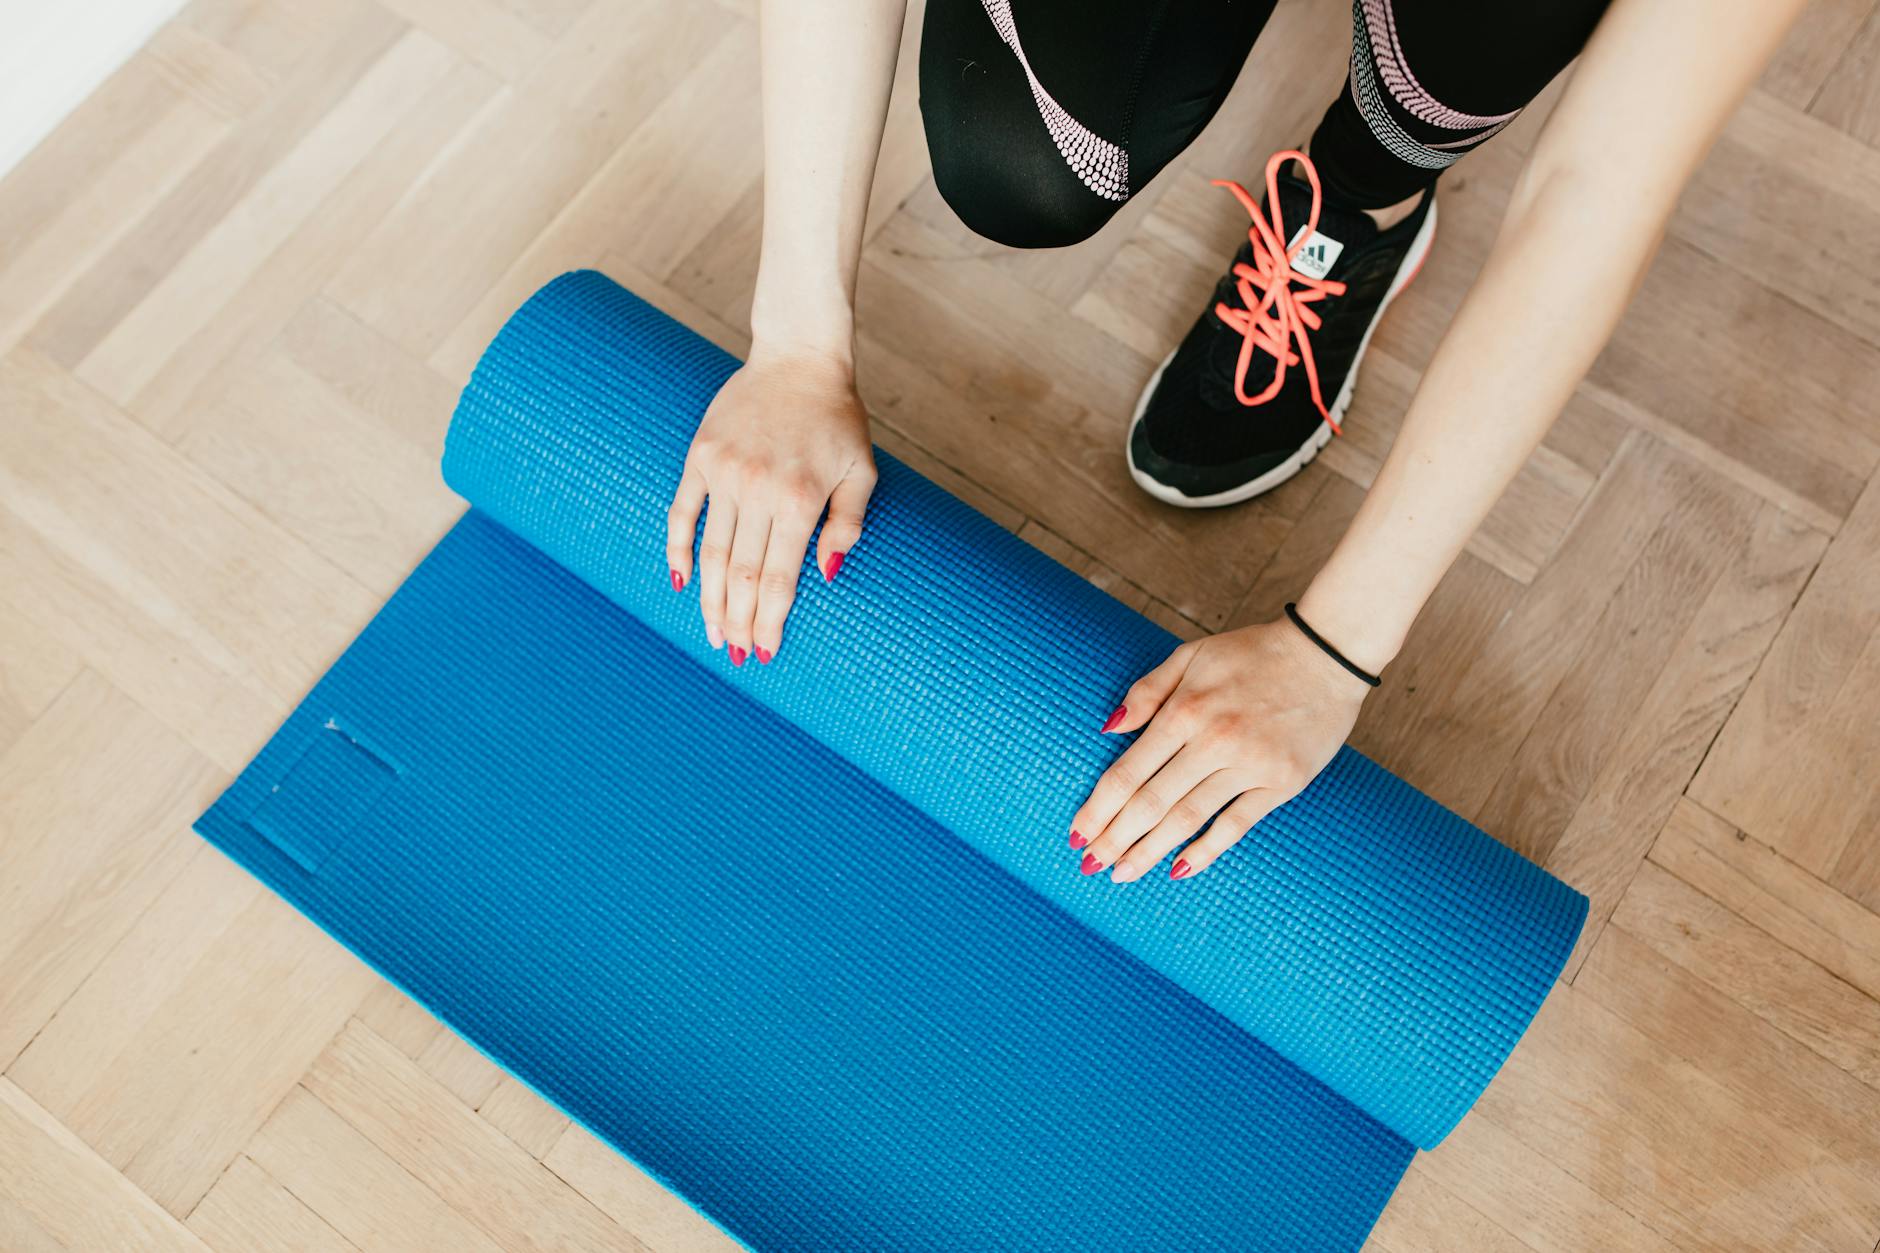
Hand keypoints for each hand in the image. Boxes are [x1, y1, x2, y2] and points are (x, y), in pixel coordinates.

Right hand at [666, 350, 875, 664]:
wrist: (798, 358)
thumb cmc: (837, 419)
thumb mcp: (861, 471)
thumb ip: (848, 524)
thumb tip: (827, 575)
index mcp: (800, 499)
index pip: (779, 578)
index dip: (771, 620)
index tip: (767, 652)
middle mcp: (758, 490)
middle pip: (743, 574)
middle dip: (740, 621)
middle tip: (737, 655)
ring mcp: (724, 473)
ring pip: (712, 553)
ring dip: (711, 599)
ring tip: (714, 632)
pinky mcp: (701, 457)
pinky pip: (682, 513)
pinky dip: (679, 550)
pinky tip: (682, 582)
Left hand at [1068, 619, 1371, 881]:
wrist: (1324, 654)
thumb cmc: (1252, 653)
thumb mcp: (1191, 655)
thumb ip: (1147, 692)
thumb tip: (1108, 728)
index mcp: (1184, 711)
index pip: (1128, 772)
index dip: (1098, 808)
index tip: (1077, 834)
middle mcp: (1212, 742)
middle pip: (1151, 803)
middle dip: (1115, 839)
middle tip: (1090, 866)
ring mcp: (1249, 766)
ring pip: (1188, 819)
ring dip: (1150, 851)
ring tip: (1122, 874)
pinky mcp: (1281, 783)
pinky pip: (1236, 825)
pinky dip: (1206, 850)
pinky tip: (1179, 869)